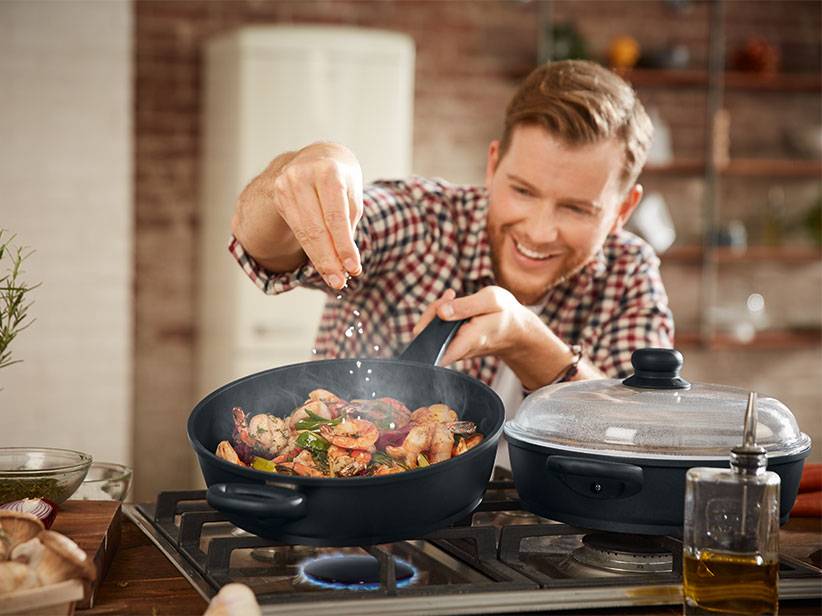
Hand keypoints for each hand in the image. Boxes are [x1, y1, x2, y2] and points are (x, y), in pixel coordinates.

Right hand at [271, 143, 363, 287]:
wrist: (316, 156)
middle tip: (340, 282)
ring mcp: (285, 185)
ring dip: (320, 260)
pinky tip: (322, 264)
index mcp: (328, 172)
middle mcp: (302, 176)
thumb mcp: (351, 194)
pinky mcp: (278, 196)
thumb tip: (346, 262)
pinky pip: (297, 229)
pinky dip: (311, 250)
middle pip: (316, 229)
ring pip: (304, 233)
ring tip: (333, 279)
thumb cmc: (340, 179)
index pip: (335, 216)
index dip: (343, 245)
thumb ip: (349, 224)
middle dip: (330, 259)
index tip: (353, 268)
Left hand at [413, 286, 538, 366]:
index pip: (432, 346)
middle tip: (450, 296)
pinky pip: (439, 330)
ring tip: (453, 296)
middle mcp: (458, 350)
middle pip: (427, 336)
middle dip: (433, 310)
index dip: (426, 324)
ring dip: (438, 310)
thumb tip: (441, 312)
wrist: (517, 332)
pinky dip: (443, 314)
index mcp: (467, 341)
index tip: (442, 304)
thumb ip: (466, 306)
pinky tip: (454, 303)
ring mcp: (454, 349)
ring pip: (431, 332)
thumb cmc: (506, 315)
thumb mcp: (491, 300)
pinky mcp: (454, 344)